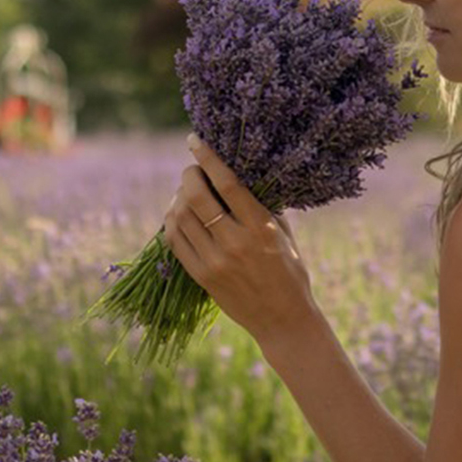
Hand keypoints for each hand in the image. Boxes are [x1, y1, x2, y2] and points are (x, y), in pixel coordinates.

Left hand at [162, 139, 317, 347]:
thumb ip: (265, 207)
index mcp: (261, 227)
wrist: (283, 320)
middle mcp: (235, 242)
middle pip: (196, 197)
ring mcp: (215, 261)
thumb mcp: (285, 234)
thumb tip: (243, 177)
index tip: (195, 141)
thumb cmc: (290, 272)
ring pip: (181, 218)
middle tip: (192, 170)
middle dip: (189, 176)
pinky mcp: (202, 277)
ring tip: (185, 193)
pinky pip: (175, 242)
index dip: (208, 158)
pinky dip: (171, 222)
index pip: (227, 184)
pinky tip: (178, 214)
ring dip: (178, 198)